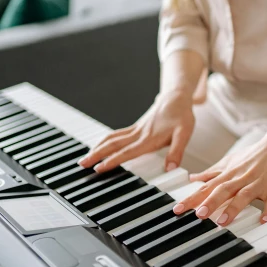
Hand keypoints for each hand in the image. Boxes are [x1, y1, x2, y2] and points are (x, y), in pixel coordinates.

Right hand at [78, 91, 194, 172]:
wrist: (176, 98)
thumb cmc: (181, 115)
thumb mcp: (184, 134)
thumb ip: (176, 151)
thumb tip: (170, 168)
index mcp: (149, 139)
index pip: (127, 152)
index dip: (112, 160)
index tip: (99, 168)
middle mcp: (139, 134)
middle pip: (113, 145)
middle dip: (96, 155)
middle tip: (82, 164)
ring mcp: (135, 130)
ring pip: (112, 139)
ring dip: (97, 148)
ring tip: (85, 157)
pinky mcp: (135, 127)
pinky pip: (116, 135)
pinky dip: (105, 141)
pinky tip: (99, 147)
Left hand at [175, 133, 266, 224]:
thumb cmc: (256, 155)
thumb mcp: (231, 161)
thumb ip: (212, 171)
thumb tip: (193, 178)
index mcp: (229, 174)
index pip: (207, 187)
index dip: (192, 198)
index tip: (178, 209)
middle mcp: (241, 178)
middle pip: (223, 191)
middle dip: (210, 203)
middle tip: (198, 215)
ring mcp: (258, 183)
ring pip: (244, 195)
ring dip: (234, 208)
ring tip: (223, 222)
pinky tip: (264, 220)